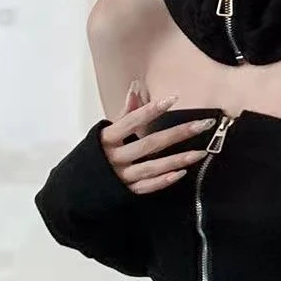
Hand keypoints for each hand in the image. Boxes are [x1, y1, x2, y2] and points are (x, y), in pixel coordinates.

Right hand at [100, 80, 214, 194]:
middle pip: (149, 144)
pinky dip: (164, 180)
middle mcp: (114, 157)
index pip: (131, 121)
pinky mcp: (125, 192)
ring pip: (152, 167)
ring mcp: (120, 176)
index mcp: (107, 138)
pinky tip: (183, 172)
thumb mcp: (106, 132)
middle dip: (178, 133)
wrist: (77, 187)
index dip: (151, 110)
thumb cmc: (95, 153)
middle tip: (203, 125)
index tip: (173, 98)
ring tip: (201, 152)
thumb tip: (135, 88)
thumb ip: (124, 113)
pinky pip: (147, 186)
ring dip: (178, 159)